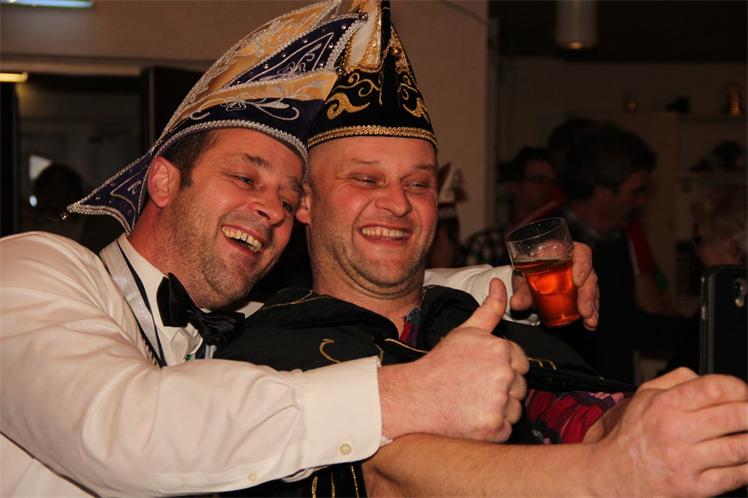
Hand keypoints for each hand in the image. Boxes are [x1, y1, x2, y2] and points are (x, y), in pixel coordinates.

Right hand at [379, 278, 528, 442]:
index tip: (481, 372)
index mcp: (501, 349)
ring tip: (472, 403)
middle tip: (474, 388)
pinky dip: (492, 427)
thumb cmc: (440, 364)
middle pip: (520, 386)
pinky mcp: (494, 428)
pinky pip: (506, 428)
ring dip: (499, 408)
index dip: (503, 368)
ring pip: (516, 409)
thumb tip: (500, 282)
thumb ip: (489, 308)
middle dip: (503, 388)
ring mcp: (500, 403)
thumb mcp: (465, 332)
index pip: (521, 362)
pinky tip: (472, 417)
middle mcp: (504, 375)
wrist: (415, 397)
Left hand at [510, 242, 598, 329]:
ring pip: (592, 290)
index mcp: (564, 252)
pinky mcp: (582, 292)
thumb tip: (516, 304)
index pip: (581, 252)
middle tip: (584, 310)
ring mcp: (581, 278)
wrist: (528, 282)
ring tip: (590, 322)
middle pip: (590, 275)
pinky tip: (590, 324)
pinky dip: (591, 313)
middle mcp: (576, 264)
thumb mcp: (523, 280)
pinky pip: (590, 301)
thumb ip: (521, 291)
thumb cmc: (527, 272)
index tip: (578, 281)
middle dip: (589, 295)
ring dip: (593, 307)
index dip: (583, 265)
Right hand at [590, 368, 747, 496]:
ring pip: (741, 447)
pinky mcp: (694, 487)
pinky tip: (745, 460)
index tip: (743, 394)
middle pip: (735, 415)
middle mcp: (676, 431)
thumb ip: (675, 380)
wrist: (614, 473)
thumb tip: (707, 379)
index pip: (715, 388)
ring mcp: (686, 461)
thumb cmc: (632, 435)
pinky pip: (735, 476)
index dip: (738, 388)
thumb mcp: (644, 396)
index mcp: (665, 404)